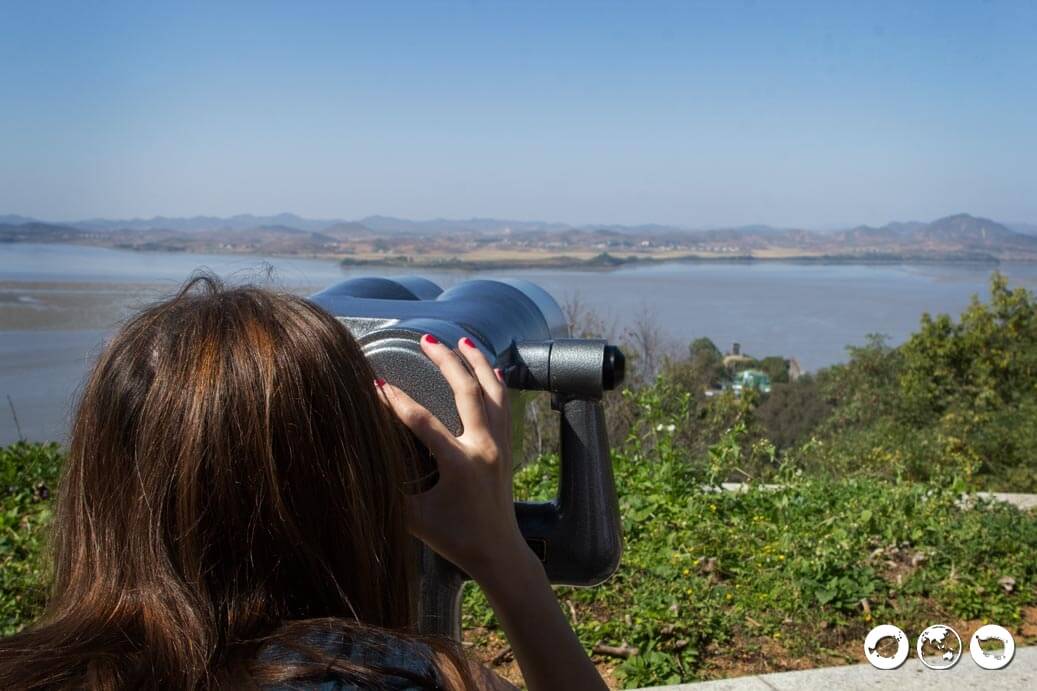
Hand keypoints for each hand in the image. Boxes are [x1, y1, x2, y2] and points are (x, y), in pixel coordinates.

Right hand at [378, 334, 527, 580]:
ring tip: (462, 340)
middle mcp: (483, 447)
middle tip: (427, 339)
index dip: (396, 401)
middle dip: (446, 361)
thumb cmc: (454, 538)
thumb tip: (358, 466)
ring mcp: (499, 445)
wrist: (498, 552)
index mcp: (459, 463)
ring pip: (492, 391)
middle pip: (466, 390)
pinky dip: (496, 382)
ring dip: (477, 362)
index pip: (422, 422)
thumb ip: (389, 489)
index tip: (375, 383)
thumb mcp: (414, 519)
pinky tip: (491, 368)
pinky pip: (504, 405)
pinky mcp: (506, 448)